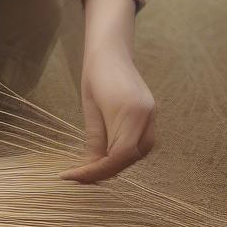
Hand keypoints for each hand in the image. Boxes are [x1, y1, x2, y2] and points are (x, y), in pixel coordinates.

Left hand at [59, 49, 156, 182]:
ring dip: (114, 164)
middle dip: (105, 171)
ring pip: (137, 154)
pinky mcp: (151, 115)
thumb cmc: (95, 73)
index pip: (118, 155)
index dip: (97, 171)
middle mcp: (146, 116)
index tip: (74, 176)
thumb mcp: (89, 107)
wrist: (112, 50)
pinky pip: (140, 144)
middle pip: (129, 158)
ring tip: (89, 169)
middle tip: (78, 176)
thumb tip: (91, 166)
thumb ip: (94, 138)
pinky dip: (123, 153)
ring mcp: (151, 116)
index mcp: (130, 112)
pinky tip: (105, 155)